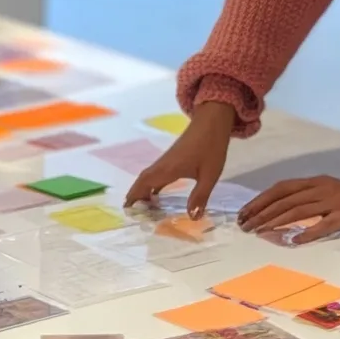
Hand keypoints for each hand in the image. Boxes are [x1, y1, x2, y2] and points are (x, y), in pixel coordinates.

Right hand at [124, 102, 234, 217]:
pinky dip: (152, 184)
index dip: (135, 195)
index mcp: (168, 169)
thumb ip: (200, 196)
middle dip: (135, 195)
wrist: (212, 121)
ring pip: (148, 176)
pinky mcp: (172, 158)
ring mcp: (166, 160)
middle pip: (143, 180)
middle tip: (132, 211)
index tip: (127, 208)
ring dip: (142, 189)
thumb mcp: (210, 174)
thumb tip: (192, 218)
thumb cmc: (211, 146)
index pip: (145, 183)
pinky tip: (157, 192)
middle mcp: (163, 165)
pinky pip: (156, 173)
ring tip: (142, 205)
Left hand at [238, 176, 339, 243]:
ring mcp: (332, 202)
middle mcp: (319, 189)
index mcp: (312, 182)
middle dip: (261, 213)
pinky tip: (294, 241)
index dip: (260, 200)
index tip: (243, 213)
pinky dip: (308, 233)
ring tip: (260, 232)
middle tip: (245, 226)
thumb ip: (303, 197)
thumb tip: (276, 210)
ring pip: (298, 211)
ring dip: (276, 222)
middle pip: (284, 200)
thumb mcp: (323, 190)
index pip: (280, 189)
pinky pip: (324, 225)